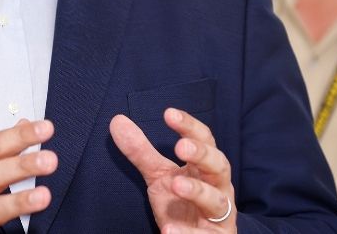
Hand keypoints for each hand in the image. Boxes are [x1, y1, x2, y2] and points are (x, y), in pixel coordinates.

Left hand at [110, 108, 235, 233]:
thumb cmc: (182, 204)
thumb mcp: (159, 177)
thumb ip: (141, 152)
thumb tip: (117, 121)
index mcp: (205, 168)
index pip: (204, 140)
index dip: (189, 126)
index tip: (169, 113)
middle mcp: (218, 188)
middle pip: (218, 166)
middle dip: (202, 155)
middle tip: (181, 147)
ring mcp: (219, 215)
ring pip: (216, 201)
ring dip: (198, 191)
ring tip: (176, 184)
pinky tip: (168, 231)